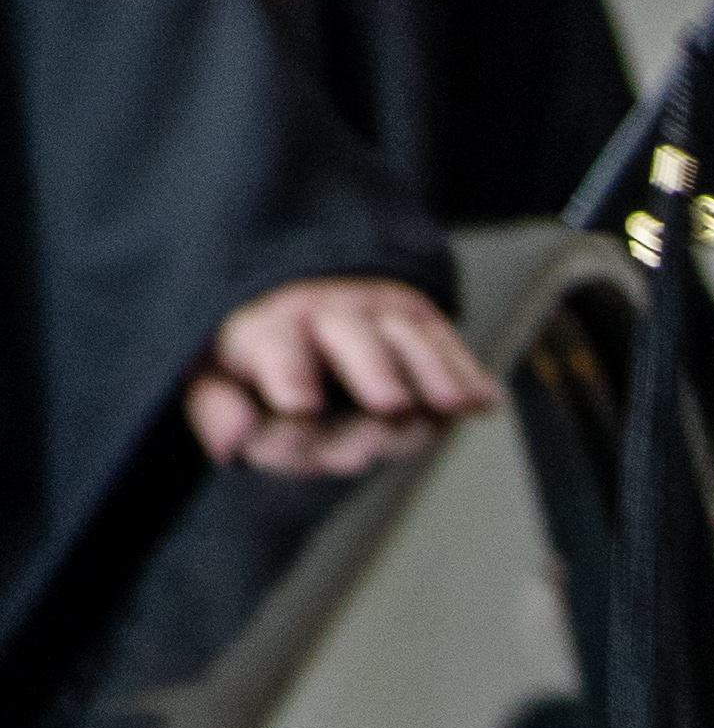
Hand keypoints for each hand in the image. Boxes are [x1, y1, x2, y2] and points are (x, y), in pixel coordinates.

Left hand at [185, 276, 495, 475]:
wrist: (305, 290)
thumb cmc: (257, 356)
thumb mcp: (214, 376)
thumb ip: (219, 410)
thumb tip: (234, 437)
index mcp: (267, 326)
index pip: (276, 347)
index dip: (287, 374)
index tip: (298, 405)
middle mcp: (326, 312)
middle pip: (352, 338)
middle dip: (371, 369)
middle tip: (388, 404)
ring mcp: (377, 313)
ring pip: (408, 339)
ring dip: (432, 372)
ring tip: (452, 404)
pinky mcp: (418, 318)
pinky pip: (447, 344)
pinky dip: (468, 373)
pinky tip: (484, 402)